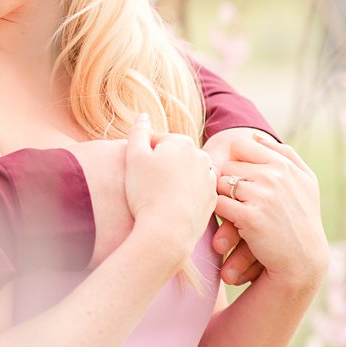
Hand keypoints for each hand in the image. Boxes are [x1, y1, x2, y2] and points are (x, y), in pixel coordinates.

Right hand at [123, 115, 217, 264]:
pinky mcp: (212, 200)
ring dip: (175, 180)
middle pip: (174, 156)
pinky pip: (195, 192)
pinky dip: (185, 196)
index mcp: (182, 142)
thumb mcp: (134, 156)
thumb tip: (143, 115)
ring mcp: (210, 179)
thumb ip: (138, 132)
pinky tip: (172, 206)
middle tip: (148, 185)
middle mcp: (201, 157)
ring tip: (160, 197)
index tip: (139, 172)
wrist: (167, 231)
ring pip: (186, 174)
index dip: (144, 156)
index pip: (158, 142)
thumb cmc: (146, 192)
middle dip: (162, 166)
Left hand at [210, 132, 328, 290]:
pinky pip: (219, 203)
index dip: (235, 160)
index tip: (240, 177)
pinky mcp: (251, 217)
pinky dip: (220, 213)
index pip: (243, 144)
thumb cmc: (301, 221)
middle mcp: (277, 175)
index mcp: (287, 165)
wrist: (303, 261)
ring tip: (237, 212)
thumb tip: (256, 136)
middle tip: (237, 199)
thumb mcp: (304, 184)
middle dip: (228, 180)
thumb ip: (284, 155)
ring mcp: (264, 195)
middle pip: (229, 165)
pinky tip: (232, 223)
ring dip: (223, 197)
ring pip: (221, 183)